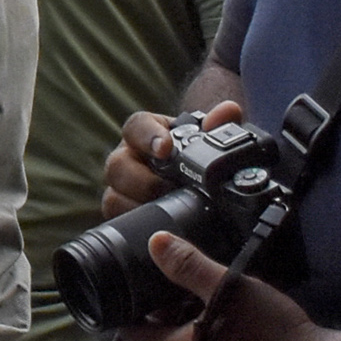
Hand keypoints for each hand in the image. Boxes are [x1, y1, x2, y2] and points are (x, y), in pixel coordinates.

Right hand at [101, 98, 244, 221]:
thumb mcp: (212, 141)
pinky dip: (134, 227)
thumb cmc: (198, 160)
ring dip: (137, 206)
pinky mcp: (123, 215)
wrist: (198, 190)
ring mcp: (122, 190)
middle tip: (167, 188)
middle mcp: (127, 160)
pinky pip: (117, 222)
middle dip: (141, 180)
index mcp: (145, 135)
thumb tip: (228, 111)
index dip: (147, 136)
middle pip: (116, 165)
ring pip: (112, 197)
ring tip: (165, 212)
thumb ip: (221, 123)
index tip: (165, 147)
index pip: (136, 127)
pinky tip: (156, 229)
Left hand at [123, 230, 340, 340]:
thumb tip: (154, 242)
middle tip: (167, 291)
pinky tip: (220, 337)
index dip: (129, 308)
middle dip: (154, 323)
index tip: (137, 284)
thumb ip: (188, 267)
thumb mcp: (229, 290)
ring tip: (193, 308)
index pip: (129, 334)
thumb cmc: (272, 333)